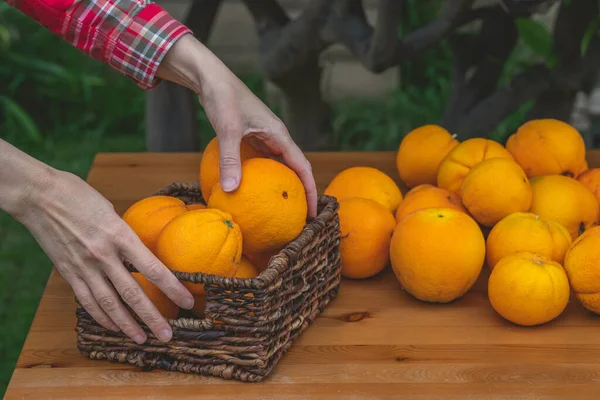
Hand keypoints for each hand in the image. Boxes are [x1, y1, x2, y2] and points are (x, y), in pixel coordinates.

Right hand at [14, 166, 194, 343]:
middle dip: (152, 317)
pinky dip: (101, 316)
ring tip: (142, 338)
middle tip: (167, 335)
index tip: (188, 301)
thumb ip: (126, 236)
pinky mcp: (68, 272)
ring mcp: (84, 266)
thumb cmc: (80, 196)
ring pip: (109, 303)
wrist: (40, 196)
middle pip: (133, 293)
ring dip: (127, 324)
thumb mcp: (113, 212)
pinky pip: (87, 300)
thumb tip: (139, 254)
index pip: (153, 268)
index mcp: (120, 235)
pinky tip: (113, 326)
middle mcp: (103, 254)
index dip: (173, 288)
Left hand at [157, 34, 317, 216]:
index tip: (312, 212)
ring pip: (280, 165)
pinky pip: (264, 161)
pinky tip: (254, 190)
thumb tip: (231, 190)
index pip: (302, 166)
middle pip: (295, 168)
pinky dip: (265, 176)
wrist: (211, 78)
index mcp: (279, 134)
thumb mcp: (227, 130)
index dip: (310, 190)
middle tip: (299, 216)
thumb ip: (230, 160)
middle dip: (301, 191)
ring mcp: (264, 137)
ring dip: (284, 184)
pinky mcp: (252, 137)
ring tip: (282, 207)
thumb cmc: (223, 98)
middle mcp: (276, 136)